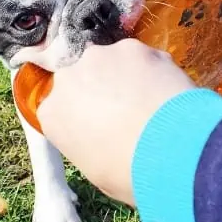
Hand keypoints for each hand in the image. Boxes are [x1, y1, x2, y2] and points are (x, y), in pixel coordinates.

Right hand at [37, 39, 195, 204]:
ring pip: (110, 63)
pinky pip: (139, 57)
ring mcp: (97, 59)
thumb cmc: (129, 173)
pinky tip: (167, 91)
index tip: (103, 129)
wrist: (170, 152)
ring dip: (125, 77)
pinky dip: (151, 70)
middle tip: (128, 112)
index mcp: (52, 114)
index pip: (61, 109)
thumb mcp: (96, 170)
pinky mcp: (130, 47)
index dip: (83, 117)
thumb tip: (105, 138)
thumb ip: (89, 144)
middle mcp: (66, 80)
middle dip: (99, 90)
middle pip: (80, 80)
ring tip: (151, 101)